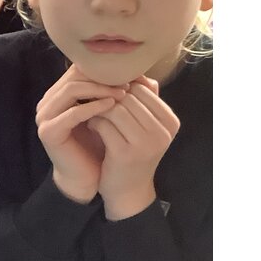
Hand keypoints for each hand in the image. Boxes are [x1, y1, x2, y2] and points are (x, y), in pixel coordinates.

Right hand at [35, 65, 126, 204]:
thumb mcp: (107, 115)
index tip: (129, 73)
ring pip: (72, 90)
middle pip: (74, 76)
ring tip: (123, 93)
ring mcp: (45, 116)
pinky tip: (112, 106)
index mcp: (58, 94)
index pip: (79, 70)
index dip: (103, 69)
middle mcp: (47, 102)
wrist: (85, 177)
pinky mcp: (49, 131)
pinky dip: (93, 107)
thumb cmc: (98, 145)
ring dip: (99, 89)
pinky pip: (72, 112)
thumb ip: (115, 93)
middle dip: (102, 77)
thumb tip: (142, 73)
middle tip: (127, 81)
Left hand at [87, 76, 181, 219]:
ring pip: (116, 108)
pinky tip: (90, 124)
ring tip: (91, 110)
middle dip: (108, 95)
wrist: (128, 191)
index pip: (144, 89)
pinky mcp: (125, 153)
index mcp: (170, 122)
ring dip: (99, 107)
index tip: (106, 89)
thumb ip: (143, 100)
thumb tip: (134, 70)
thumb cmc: (134, 152)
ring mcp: (146, 144)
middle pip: (129, 97)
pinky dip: (94, 121)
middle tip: (93, 96)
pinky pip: (104, 124)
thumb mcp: (145, 126)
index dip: (122, 85)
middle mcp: (163, 132)